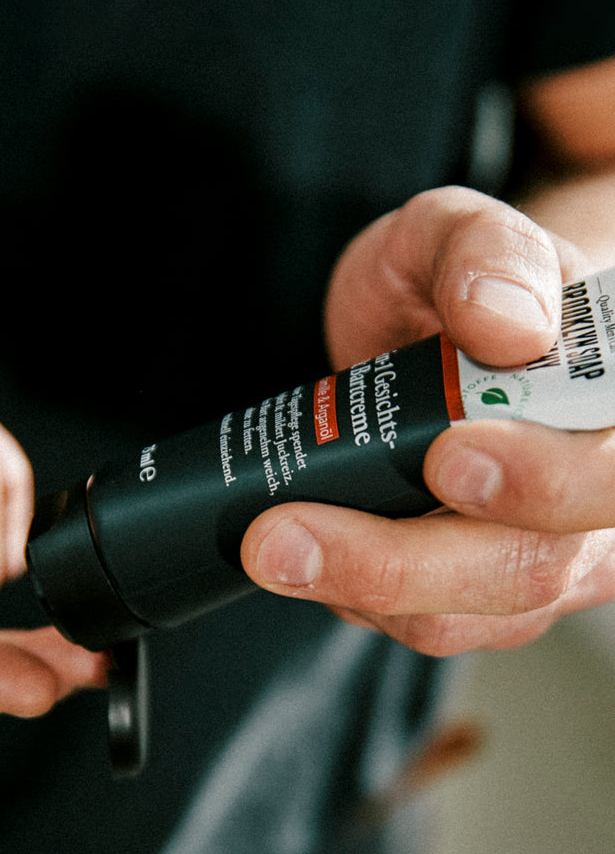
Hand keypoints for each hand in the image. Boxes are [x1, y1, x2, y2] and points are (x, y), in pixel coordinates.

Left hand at [241, 186, 614, 653]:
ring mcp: (542, 552)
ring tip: (272, 545)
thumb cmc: (454, 284)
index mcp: (610, 400)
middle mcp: (592, 495)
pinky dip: (358, 595)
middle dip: (402, 560)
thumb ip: (483, 251)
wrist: (434, 330)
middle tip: (286, 535)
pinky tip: (310, 552)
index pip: (612, 470)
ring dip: (361, 588)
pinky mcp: (479, 587)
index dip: (543, 477)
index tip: (444, 457)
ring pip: (471, 612)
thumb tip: (507, 323)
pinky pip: (429, 620)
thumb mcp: (451, 233)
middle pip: (533, 564)